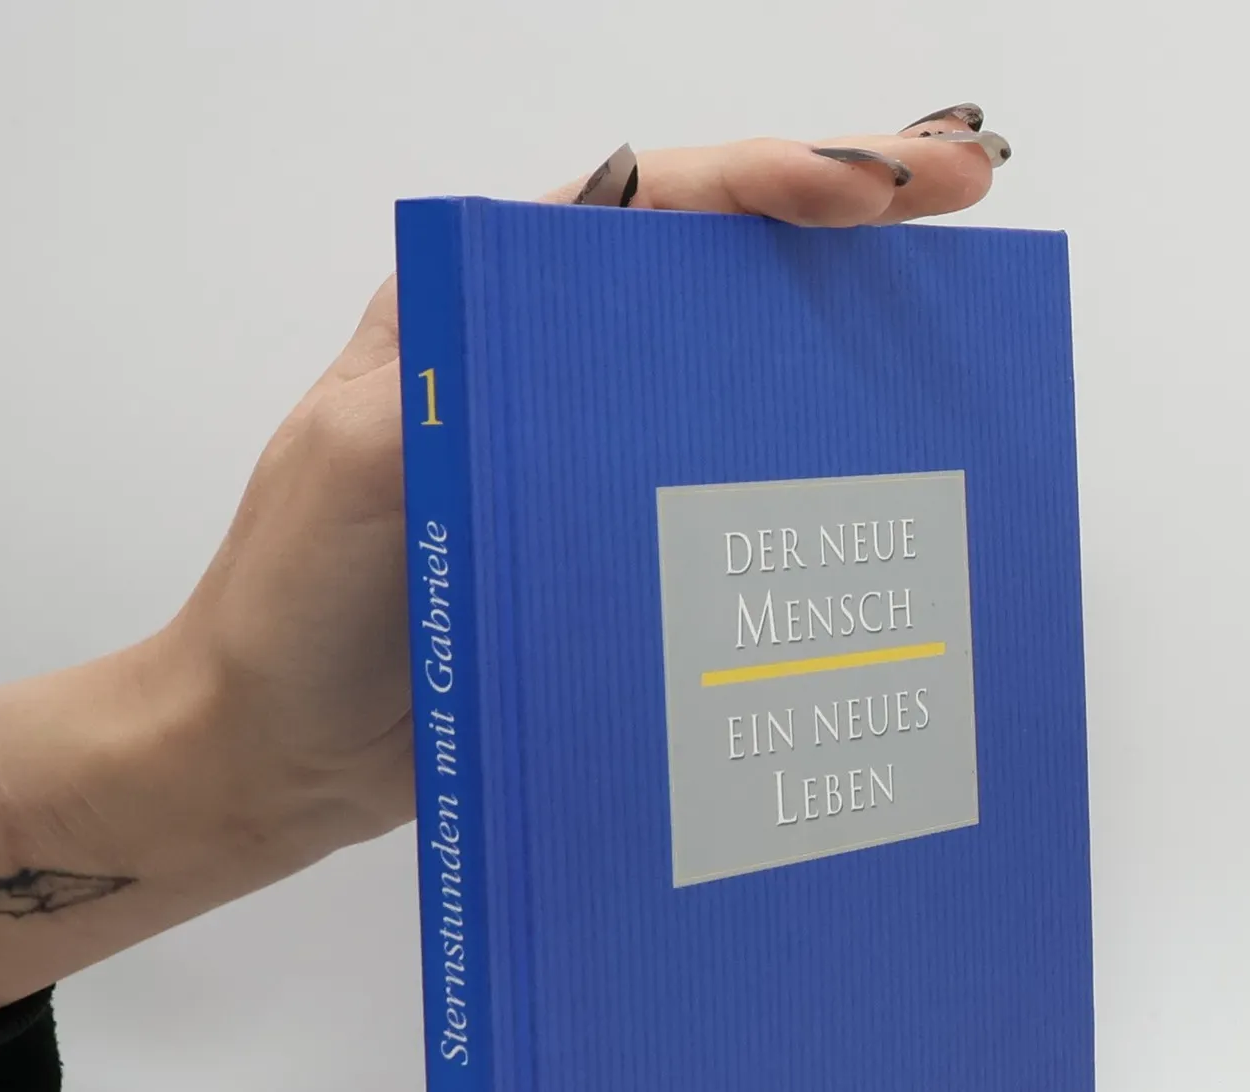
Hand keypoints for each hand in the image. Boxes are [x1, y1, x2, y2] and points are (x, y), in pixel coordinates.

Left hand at [169, 107, 1009, 848]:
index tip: (867, 189)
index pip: (645, 203)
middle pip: (719, 266)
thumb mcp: (355, 468)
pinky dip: (808, 472)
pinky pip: (727, 494)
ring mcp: (594, 462)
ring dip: (846, 334)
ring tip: (956, 306)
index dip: (766, 179)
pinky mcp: (617, 552)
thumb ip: (451, 383)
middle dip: (847, 213)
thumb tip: (567, 329)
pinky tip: (887, 474)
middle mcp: (552, 370)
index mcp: (488, 311)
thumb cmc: (293, 607)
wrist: (285, 754)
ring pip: (740, 371)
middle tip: (964, 187)